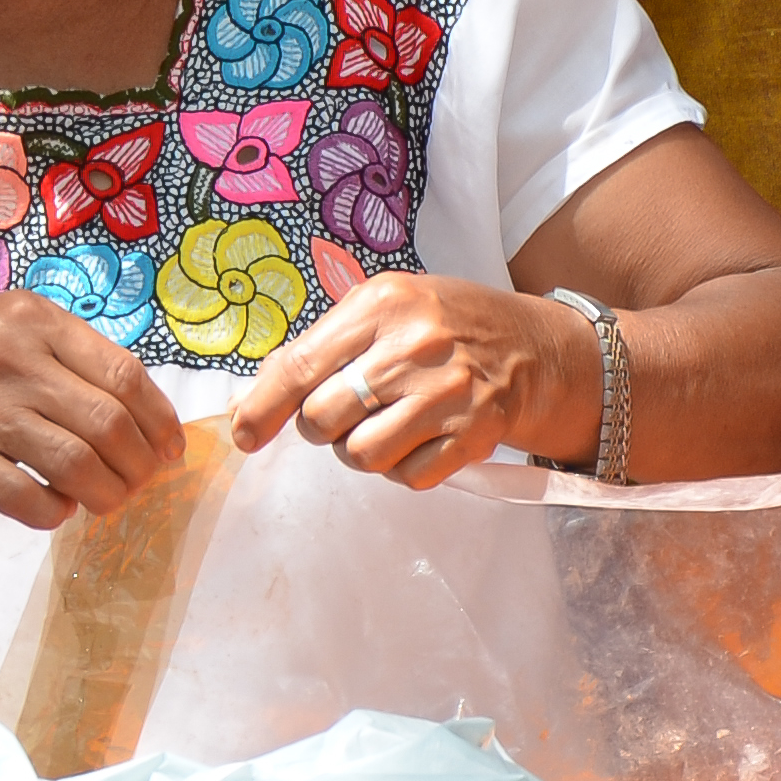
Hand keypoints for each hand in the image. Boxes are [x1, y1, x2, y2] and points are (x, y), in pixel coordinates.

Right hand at [0, 293, 186, 530]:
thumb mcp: (11, 318)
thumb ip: (70, 350)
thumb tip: (140, 405)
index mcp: (36, 321)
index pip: (125, 375)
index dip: (161, 419)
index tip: (170, 446)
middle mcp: (14, 363)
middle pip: (109, 425)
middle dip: (140, 465)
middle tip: (141, 479)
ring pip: (77, 467)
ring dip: (108, 494)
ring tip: (108, 498)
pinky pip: (28, 500)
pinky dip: (56, 512)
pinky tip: (58, 506)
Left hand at [229, 273, 590, 489]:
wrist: (536, 349)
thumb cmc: (447, 325)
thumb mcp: (387, 308)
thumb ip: (322, 346)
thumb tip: (252, 402)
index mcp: (383, 304)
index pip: (300, 366)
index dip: (263, 408)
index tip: (245, 436)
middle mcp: (414, 346)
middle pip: (323, 420)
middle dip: (323, 428)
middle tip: (347, 414)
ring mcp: (447, 394)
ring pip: (361, 456)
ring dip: (361, 451)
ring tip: (385, 427)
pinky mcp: (474, 435)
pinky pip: (407, 477)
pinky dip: (404, 469)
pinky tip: (422, 440)